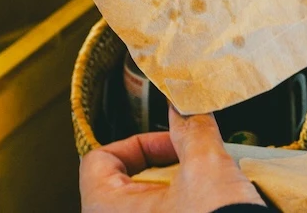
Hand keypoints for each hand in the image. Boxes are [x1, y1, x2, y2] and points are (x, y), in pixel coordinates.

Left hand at [79, 108, 264, 212]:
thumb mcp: (206, 166)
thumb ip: (191, 129)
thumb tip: (185, 105)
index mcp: (106, 211)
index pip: (100, 161)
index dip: (139, 143)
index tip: (171, 142)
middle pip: (122, 184)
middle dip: (162, 166)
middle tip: (190, 162)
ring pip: (143, 206)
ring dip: (173, 190)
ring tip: (203, 186)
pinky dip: (180, 209)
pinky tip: (206, 206)